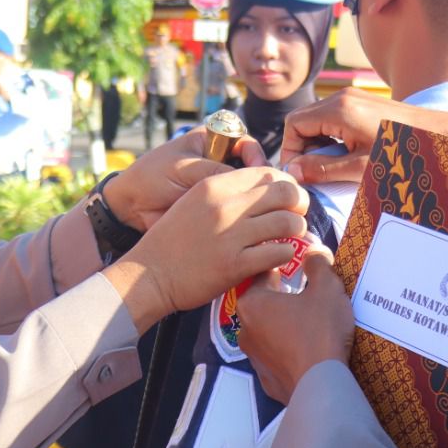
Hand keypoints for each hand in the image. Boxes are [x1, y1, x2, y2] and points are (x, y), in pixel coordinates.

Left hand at [103, 126, 266, 229]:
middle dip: (261, 181)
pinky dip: (244, 216)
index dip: (256, 156)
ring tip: (261, 211)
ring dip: (255, 200)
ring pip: (247, 192)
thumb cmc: (152, 176)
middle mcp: (218, 162)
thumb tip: (252, 181)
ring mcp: (218, 188)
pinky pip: (236, 211)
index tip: (259, 172)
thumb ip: (216, 171)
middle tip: (268, 195)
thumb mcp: (185, 168)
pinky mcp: (215, 209)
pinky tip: (251, 223)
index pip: (246, 143)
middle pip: (251, 168)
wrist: (129, 207)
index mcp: (211, 141)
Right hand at [106, 167, 310, 328]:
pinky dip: (286, 254)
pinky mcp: (236, 265)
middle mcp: (225, 206)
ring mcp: (231, 235)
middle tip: (296, 214)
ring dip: (296, 229)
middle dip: (299, 202)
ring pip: (288, 222)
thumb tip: (265, 189)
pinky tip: (279, 257)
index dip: (286, 183)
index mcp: (214, 186)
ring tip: (290, 237)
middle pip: (285, 191)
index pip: (267, 172)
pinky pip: (280, 253)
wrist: (148, 275)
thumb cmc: (172, 240)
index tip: (287, 196)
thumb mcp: (194, 202)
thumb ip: (226, 193)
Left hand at [236, 251, 352, 403]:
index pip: (264, 273)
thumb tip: (313, 253)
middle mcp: (245, 329)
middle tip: (310, 294)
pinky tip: (310, 348)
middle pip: (265, 303)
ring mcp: (254, 357)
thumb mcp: (326, 288)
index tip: (299, 263)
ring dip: (286, 324)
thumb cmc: (320, 331)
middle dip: (285, 296)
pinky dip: (290, 349)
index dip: (284, 265)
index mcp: (252, 303)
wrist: (321, 384)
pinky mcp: (267, 379)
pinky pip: (278, 355)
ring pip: (270, 330)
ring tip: (313, 323)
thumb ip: (318, 264)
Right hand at [278, 89, 447, 185]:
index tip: (301, 174)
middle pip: (303, 121)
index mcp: (338, 110)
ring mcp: (353, 98)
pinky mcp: (363, 104)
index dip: (291, 151)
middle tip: (317, 173)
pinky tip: (349, 156)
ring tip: (335, 167)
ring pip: (318, 120)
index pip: (293, 125)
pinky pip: (334, 119)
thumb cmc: (403, 156)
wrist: (440, 137)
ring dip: (319, 145)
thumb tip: (291, 172)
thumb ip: (322, 169)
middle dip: (304, 149)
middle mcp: (342, 98)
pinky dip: (333, 138)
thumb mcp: (359, 168)